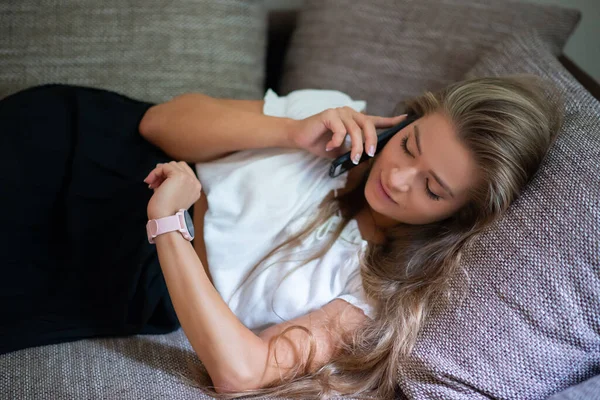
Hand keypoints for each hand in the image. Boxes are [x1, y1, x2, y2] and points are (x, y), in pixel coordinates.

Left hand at [144, 161, 201, 219]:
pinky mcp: (180, 176)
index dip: (169, 175)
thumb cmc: (165, 212)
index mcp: (195, 188)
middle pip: (179, 166)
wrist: (165, 220)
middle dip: (165, 172)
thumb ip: (170, 181)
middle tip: (154, 184)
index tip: (158, 185)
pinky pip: (164, 167)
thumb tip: (160, 166)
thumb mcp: (171, 194)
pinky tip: (150, 183)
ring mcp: (189, 179)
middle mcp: (195, 183)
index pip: (183, 172)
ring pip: (172, 165)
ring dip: (159, 172)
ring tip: (152, 185)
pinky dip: (155, 173)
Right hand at [289, 107, 406, 161]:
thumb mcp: (342, 150)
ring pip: (355, 129)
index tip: (406, 119)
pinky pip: (340, 129)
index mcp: (355, 120)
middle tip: (369, 155)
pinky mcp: (329, 114)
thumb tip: (367, 159)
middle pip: (368, 125)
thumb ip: (354, 150)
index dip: (391, 121)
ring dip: (355, 146)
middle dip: (371, 142)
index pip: (376, 120)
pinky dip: (337, 141)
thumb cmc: (322, 143)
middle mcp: (350, 113)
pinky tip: (330, 147)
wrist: (301, 138)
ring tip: (352, 157)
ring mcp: (340, 112)